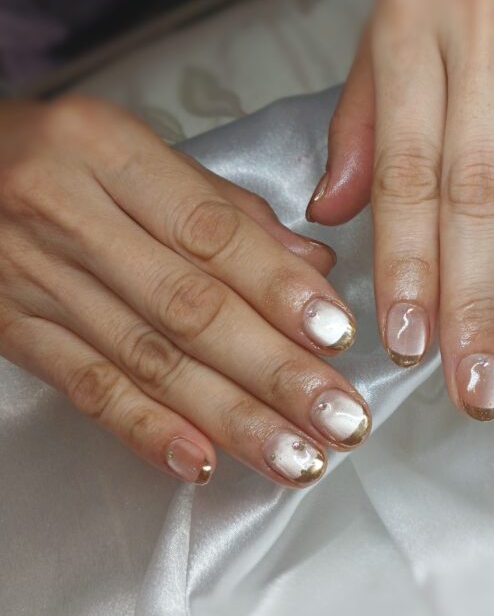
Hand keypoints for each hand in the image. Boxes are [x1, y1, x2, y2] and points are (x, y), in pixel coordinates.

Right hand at [0, 98, 370, 486]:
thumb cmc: (57, 157)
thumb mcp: (135, 153)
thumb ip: (225, 208)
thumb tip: (311, 263)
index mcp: (106, 151)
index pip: (211, 232)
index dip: (278, 289)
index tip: (336, 335)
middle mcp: (68, 214)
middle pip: (189, 308)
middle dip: (274, 372)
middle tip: (339, 418)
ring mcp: (34, 280)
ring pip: (148, 360)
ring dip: (231, 417)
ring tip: (296, 457)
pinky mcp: (13, 330)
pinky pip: (84, 387)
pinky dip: (146, 430)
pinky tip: (203, 463)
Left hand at [308, 0, 493, 418]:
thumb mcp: (389, 17)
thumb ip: (363, 117)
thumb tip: (333, 207)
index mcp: (413, 36)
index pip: (408, 176)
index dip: (410, 266)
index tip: (409, 342)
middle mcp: (485, 39)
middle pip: (480, 195)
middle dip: (478, 302)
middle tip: (476, 385)